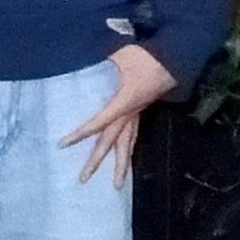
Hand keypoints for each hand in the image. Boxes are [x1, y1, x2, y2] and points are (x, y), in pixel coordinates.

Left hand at [55, 44, 175, 186]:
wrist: (177, 56)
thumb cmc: (149, 56)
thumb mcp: (121, 55)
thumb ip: (101, 61)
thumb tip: (80, 59)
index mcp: (124, 102)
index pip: (99, 122)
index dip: (80, 134)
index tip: (62, 144)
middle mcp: (131, 113)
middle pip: (113, 142)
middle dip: (98, 161)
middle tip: (82, 179)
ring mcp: (138, 113)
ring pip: (128, 143)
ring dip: (121, 164)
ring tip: (116, 184)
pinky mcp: (142, 109)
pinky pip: (133, 134)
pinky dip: (127, 149)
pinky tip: (123, 158)